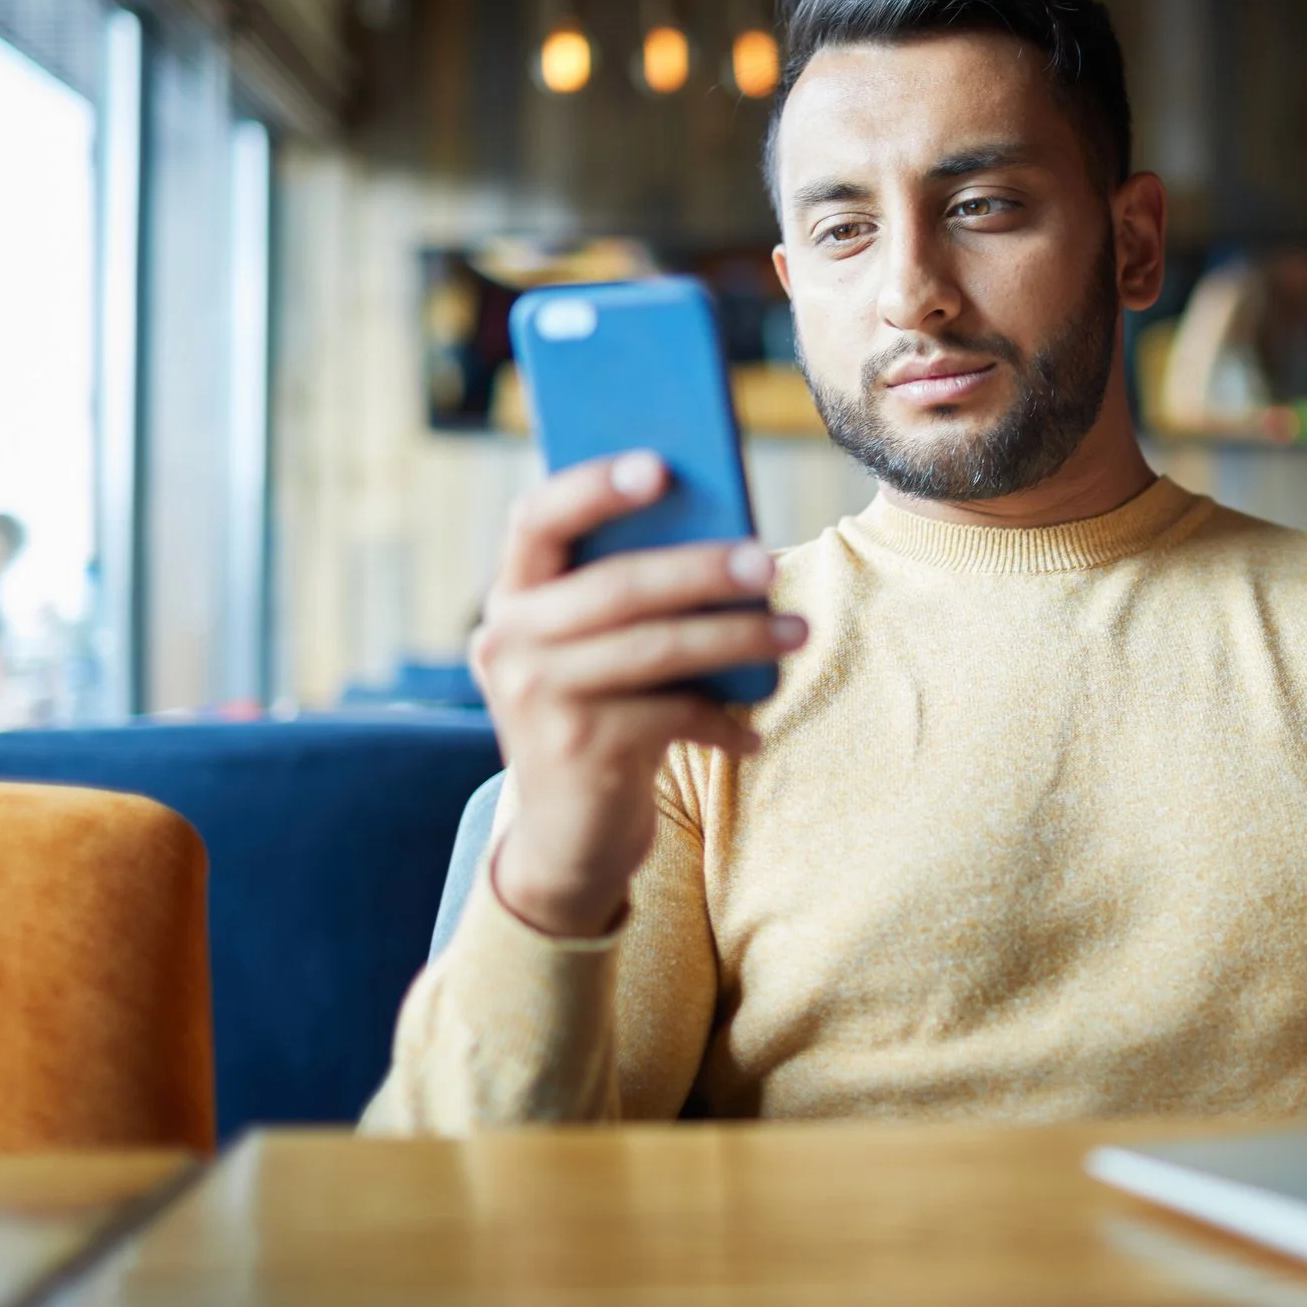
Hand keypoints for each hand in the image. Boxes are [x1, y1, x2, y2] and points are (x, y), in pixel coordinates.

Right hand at [470, 451, 805, 937]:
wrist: (565, 841)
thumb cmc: (600, 715)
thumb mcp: (593, 651)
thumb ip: (626, 595)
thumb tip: (729, 535)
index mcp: (512, 599)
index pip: (537, 518)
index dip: (593, 486)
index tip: (661, 465)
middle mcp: (508, 643)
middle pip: (617, 585)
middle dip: (703, 569)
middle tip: (769, 561)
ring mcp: (537, 700)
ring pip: (655, 648)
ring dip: (737, 636)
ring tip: (798, 630)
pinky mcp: (578, 751)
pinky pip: (673, 714)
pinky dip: (724, 718)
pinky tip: (755, 729)